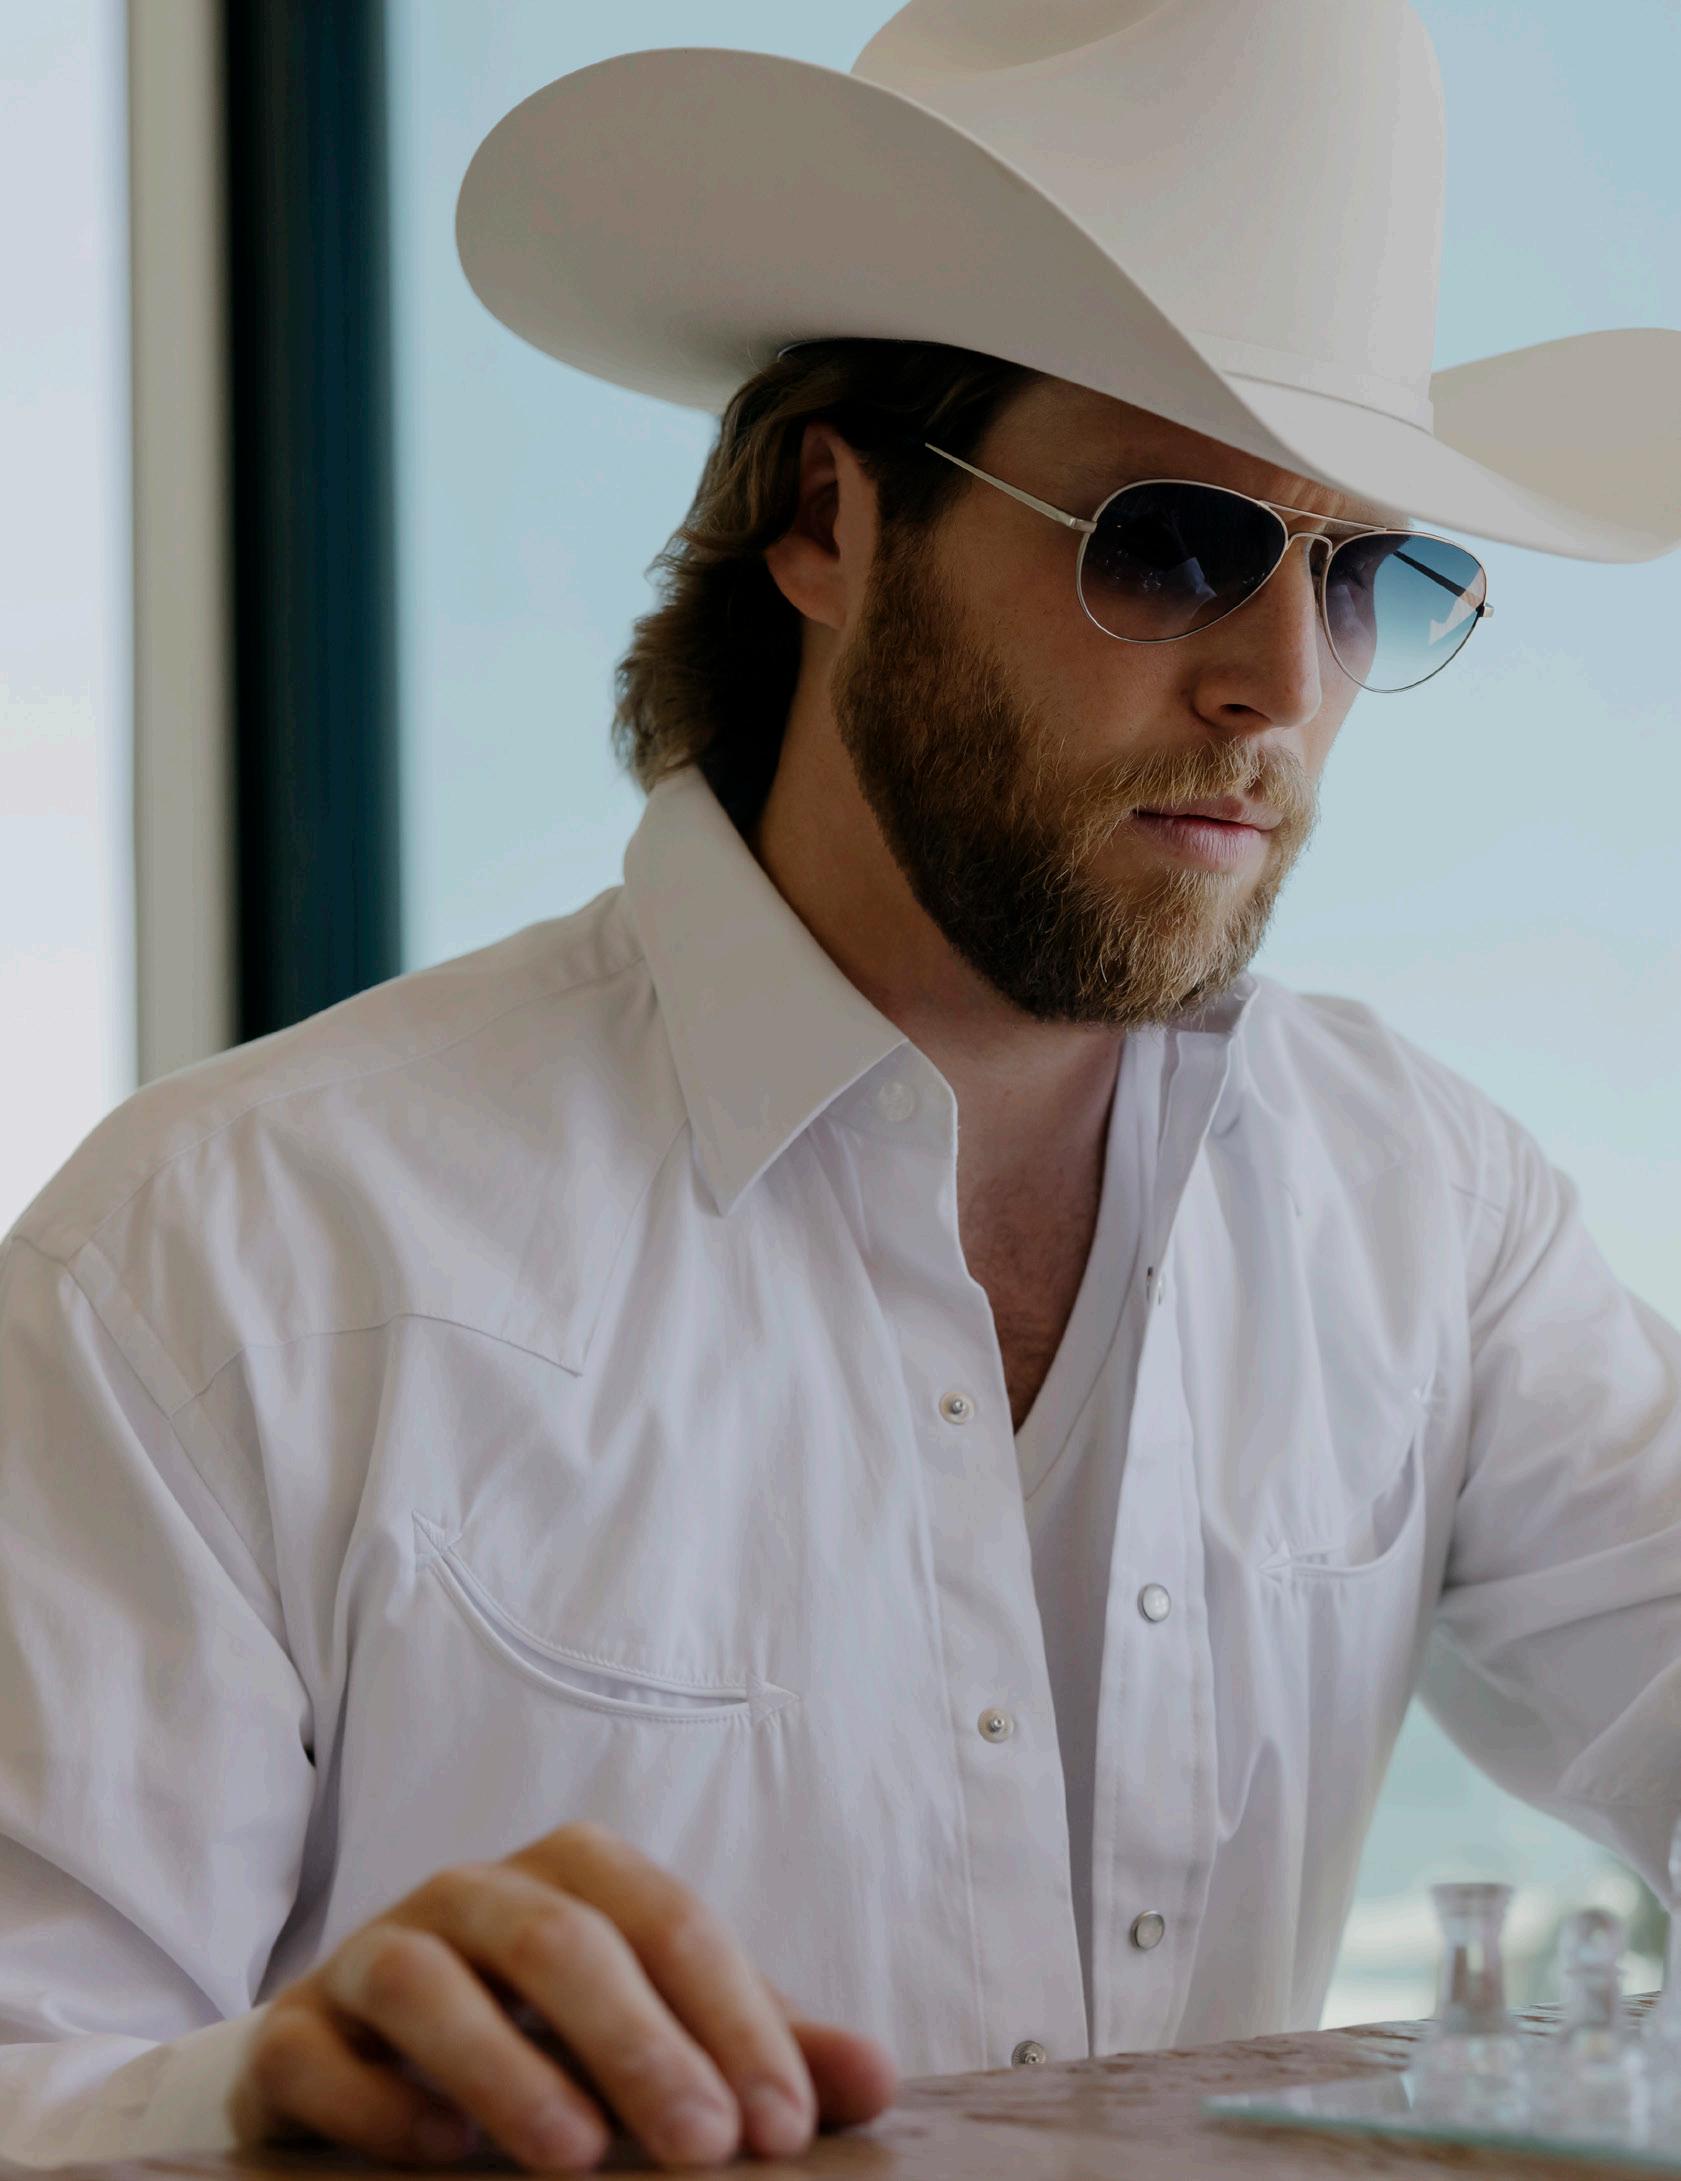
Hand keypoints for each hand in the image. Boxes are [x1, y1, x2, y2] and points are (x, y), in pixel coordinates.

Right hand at [227, 1819, 897, 2169]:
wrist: (360, 2062)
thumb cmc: (543, 2040)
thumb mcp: (660, 2037)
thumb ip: (761, 2050)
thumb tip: (879, 2079)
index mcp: (575, 1878)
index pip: (669, 1924)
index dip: (734, 2018)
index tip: (782, 2128)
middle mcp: (474, 1894)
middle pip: (559, 1938)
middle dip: (639, 2043)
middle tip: (706, 2148)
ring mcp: (372, 1955)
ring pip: (428, 1979)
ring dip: (506, 2064)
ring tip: (574, 2157)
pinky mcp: (291, 2035)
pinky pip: (318, 2052)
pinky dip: (379, 2099)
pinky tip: (439, 2152)